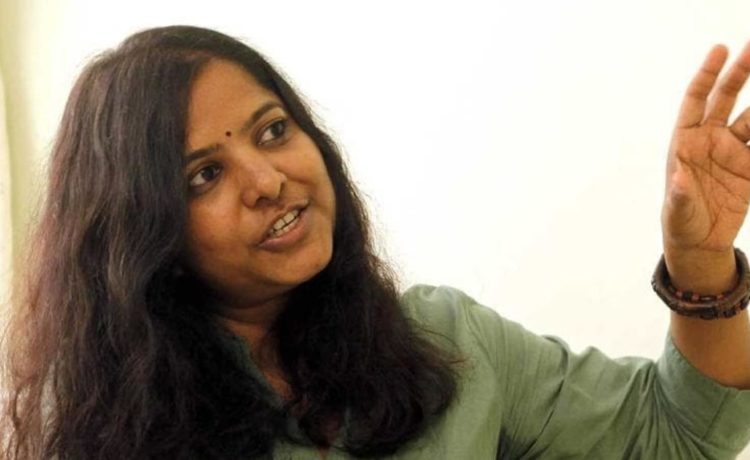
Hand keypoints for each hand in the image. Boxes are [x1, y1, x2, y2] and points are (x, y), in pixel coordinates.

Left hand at [663, 43, 749, 291]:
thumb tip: (677, 180)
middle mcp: (710, 140)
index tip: (720, 50)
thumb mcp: (677, 211)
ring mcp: (733, 152)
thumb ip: (679, 196)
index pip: (696, 100)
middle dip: (740, 73)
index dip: (707, 74)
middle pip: (726, 99)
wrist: (700, 242)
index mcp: (686, 142)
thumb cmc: (681, 222)